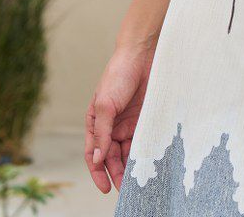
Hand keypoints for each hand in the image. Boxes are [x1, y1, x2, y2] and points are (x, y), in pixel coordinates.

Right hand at [84, 42, 156, 192]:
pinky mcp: (144, 119)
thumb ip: (102, 132)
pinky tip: (149, 163)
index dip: (98, 172)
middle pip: (112, 157)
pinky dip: (145, 153)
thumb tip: (98, 159)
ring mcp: (128, 123)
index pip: (94, 154)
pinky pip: (143, 140)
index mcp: (96, 122)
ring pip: (128, 152)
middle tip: (125, 190)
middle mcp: (111, 126)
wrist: (142, 53)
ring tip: (139, 181)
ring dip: (131, 166)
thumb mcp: (105, 104)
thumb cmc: (118, 74)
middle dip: (117, 174)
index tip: (105, 189)